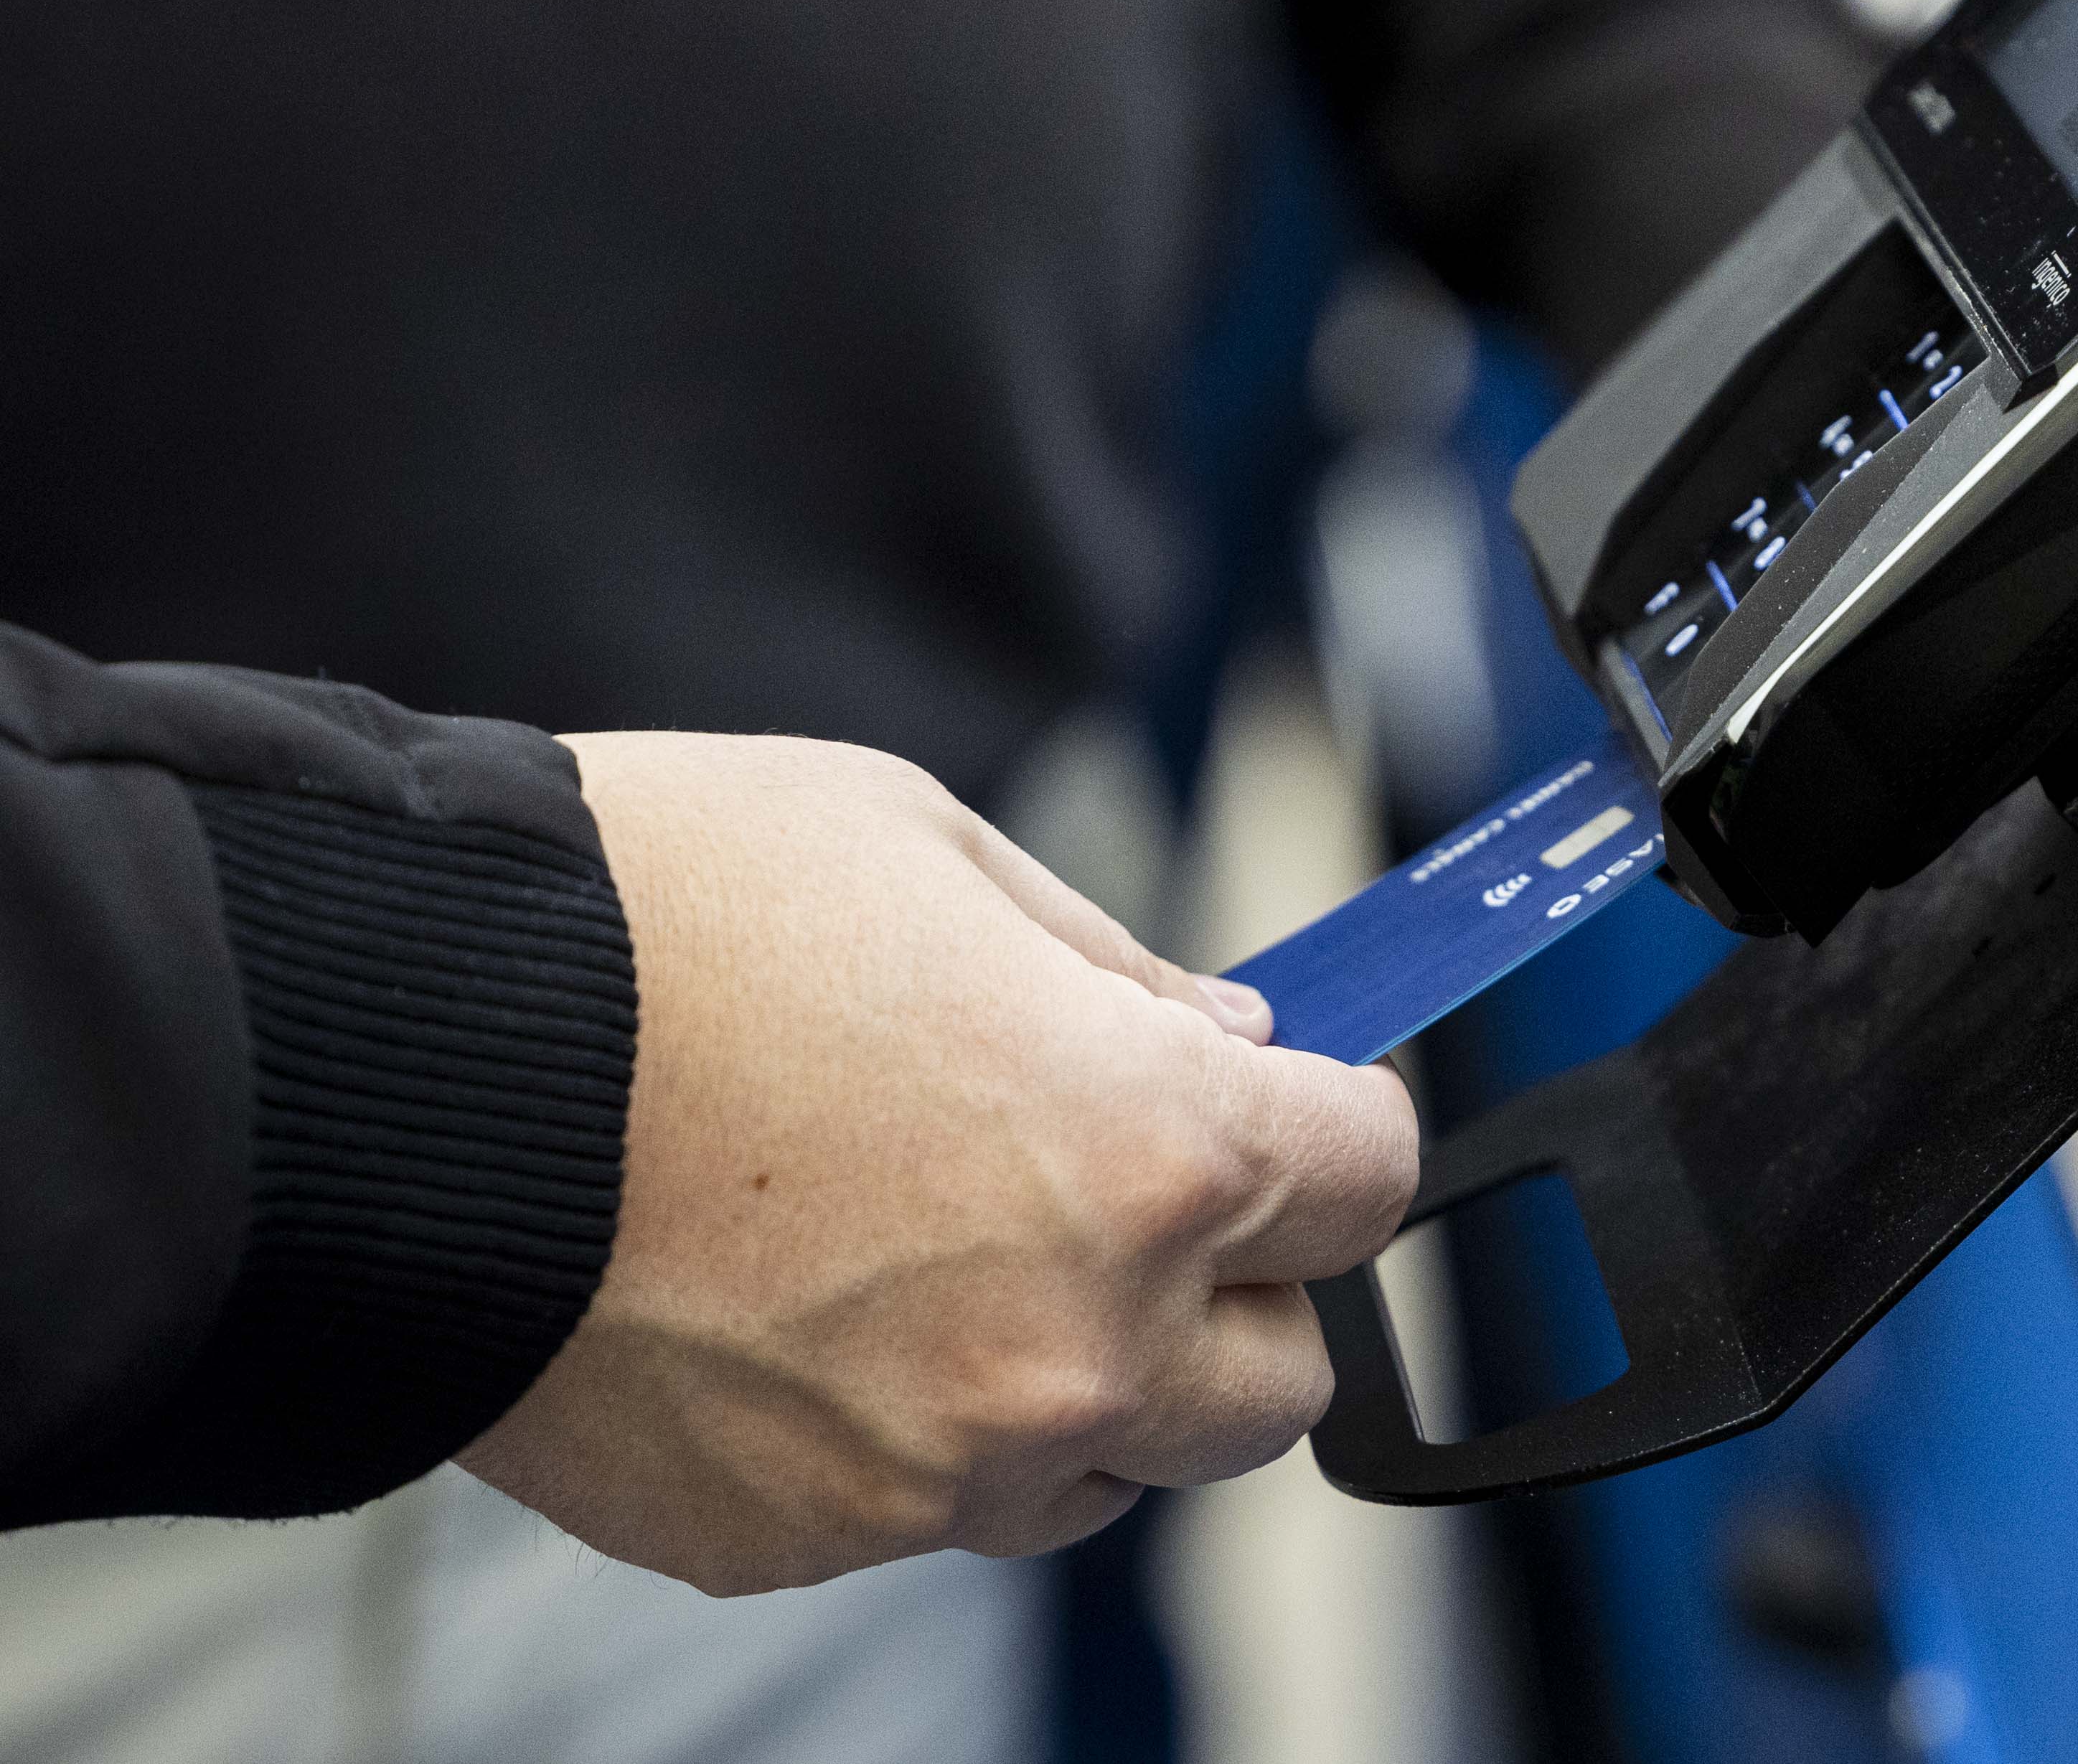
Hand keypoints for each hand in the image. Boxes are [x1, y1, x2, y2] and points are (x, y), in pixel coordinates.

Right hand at [458, 733, 1416, 1595]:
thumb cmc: (662, 922)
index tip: (1287, 1105)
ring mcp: (936, 1467)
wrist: (395, 1063)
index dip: (1332, 1126)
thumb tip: (1231, 1047)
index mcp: (1155, 1155)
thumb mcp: (940, 853)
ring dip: (1082, 1378)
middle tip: (1131, 1192)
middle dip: (1235, 1288)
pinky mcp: (796, 1537)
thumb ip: (1123, 975)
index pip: (1370, 1180)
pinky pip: (929, 1509)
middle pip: (1276, 1382)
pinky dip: (913, 1430)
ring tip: (941, 1247)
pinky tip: (813, 1309)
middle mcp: (1078, 1344)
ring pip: (1107, 1469)